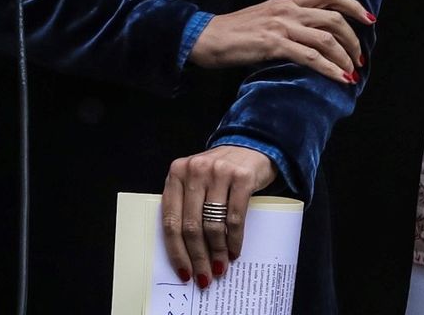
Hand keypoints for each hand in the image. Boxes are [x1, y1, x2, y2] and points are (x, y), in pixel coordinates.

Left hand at [161, 143, 274, 287]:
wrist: (252, 146)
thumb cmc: (218, 172)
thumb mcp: (195, 181)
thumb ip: (185, 206)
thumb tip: (185, 254)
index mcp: (177, 173)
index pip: (171, 221)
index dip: (177, 252)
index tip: (184, 273)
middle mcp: (196, 169)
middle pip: (191, 226)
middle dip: (198, 258)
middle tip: (205, 277)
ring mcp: (219, 171)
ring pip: (213, 225)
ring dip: (217, 252)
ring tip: (220, 267)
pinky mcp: (242, 176)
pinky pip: (235, 218)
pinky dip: (234, 240)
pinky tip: (234, 251)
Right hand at [188, 0, 373, 81]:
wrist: (206, 36)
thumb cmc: (234, 31)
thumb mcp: (266, 17)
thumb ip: (288, 20)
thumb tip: (310, 34)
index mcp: (287, 0)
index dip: (352, 4)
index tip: (368, 18)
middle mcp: (288, 9)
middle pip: (334, 17)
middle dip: (353, 38)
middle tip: (359, 57)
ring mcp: (281, 26)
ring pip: (325, 38)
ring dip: (344, 56)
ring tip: (352, 71)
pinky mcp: (273, 45)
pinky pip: (309, 57)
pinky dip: (328, 68)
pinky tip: (339, 78)